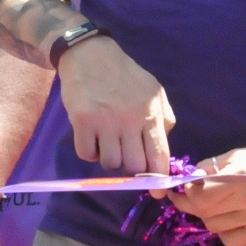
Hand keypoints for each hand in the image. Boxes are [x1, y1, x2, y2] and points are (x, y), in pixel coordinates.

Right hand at [58, 37, 173, 175]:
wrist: (90, 54)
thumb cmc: (125, 75)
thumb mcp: (154, 91)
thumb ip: (164, 118)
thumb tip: (162, 149)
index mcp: (150, 114)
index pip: (159, 156)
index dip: (159, 179)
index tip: (156, 192)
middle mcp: (129, 120)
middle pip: (133, 166)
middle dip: (131, 168)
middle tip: (125, 155)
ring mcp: (104, 121)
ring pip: (109, 163)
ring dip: (108, 158)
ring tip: (107, 140)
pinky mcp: (82, 120)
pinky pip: (86, 154)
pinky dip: (89, 151)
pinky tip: (91, 137)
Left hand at [167, 137, 245, 245]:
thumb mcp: (242, 153)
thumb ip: (214, 166)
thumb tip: (191, 176)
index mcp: (240, 178)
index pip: (201, 196)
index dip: (186, 194)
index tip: (182, 188)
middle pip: (204, 213)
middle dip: (189, 205)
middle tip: (185, 197)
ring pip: (215, 227)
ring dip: (206, 217)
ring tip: (210, 206)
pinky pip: (232, 241)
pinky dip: (223, 232)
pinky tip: (227, 220)